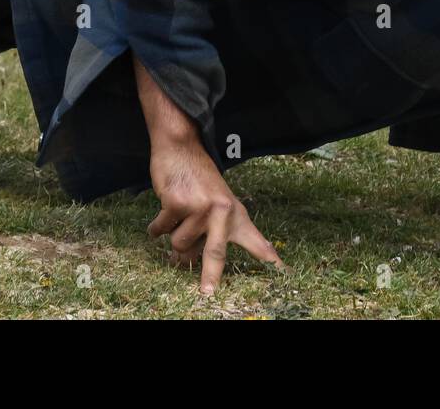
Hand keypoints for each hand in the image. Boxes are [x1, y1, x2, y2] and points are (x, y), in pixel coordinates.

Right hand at [145, 136, 283, 293]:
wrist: (181, 147)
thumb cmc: (198, 178)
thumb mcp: (218, 200)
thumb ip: (212, 231)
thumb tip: (189, 262)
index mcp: (235, 213)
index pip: (255, 238)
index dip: (268, 256)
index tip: (283, 270)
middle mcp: (221, 211)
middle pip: (216, 253)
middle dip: (211, 275)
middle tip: (207, 292)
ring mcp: (199, 208)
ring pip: (179, 245)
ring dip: (172, 237)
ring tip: (176, 216)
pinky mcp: (178, 204)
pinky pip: (162, 230)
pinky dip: (156, 228)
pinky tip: (159, 217)